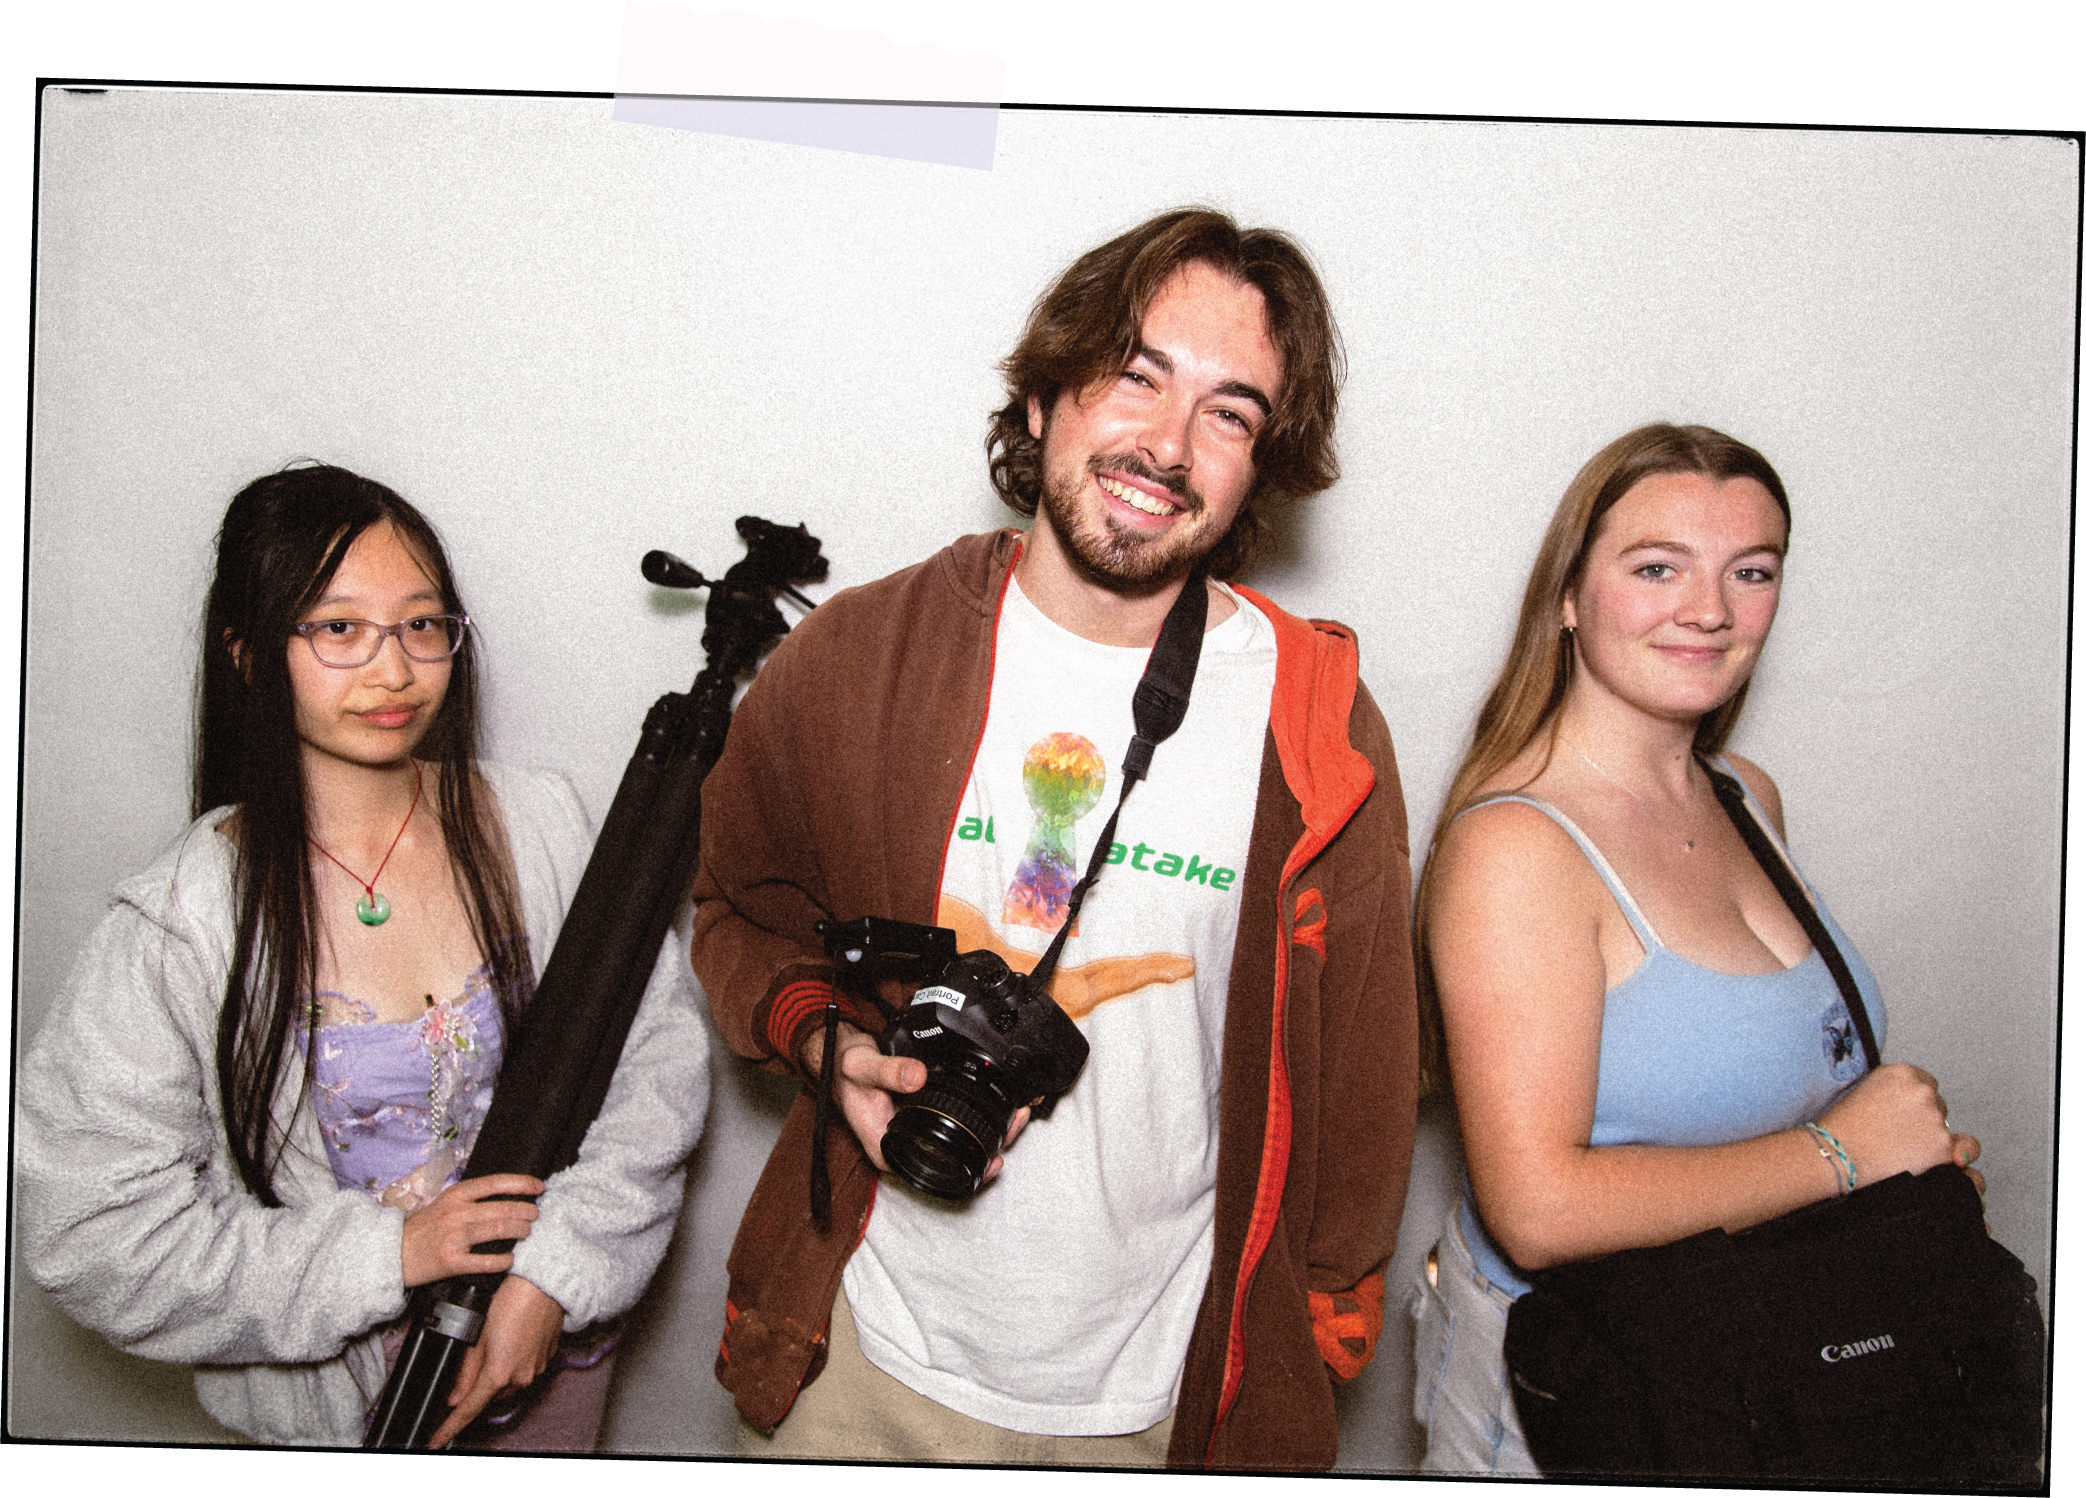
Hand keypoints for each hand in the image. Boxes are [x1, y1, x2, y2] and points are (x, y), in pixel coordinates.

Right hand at [400, 1174, 543, 1287]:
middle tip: (536, 1215)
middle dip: (526, 1212)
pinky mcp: (452, 1262)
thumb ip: (472, 1198)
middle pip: (503, 1209)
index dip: (522, 1183)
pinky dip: (503, 1260)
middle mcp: (457, 1213)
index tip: (539, 1187)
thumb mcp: (445, 1203)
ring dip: (520, 1232)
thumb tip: (507, 1195)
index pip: (496, 1183)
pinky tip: (510, 1259)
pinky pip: (486, 1261)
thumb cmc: (424, 1228)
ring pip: (499, 1231)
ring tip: (527, 1233)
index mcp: (456, 1194)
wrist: (392, 1253)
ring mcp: (454, 1238)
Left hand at [425, 1274, 565, 1447]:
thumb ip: (465, 1371)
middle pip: (490, 1395)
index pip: (468, 1410)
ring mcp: (536, 1369)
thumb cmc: (512, 1301)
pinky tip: (512, 1341)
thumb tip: (455, 1396)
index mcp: (499, 1374)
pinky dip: (514, 1364)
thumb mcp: (478, 1334)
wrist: (546, 1283)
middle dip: (478, 1387)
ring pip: (508, 1384)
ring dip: (497, 1375)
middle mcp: (520, 1377)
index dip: (449, 1427)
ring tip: (496, 1343)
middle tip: (473, 1360)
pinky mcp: (546, 1358)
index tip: (435, 1440)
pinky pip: (524, 1371)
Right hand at [801, 1021, 1030, 1181]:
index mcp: (886, 1148)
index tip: (992, 1162)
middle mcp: (903, 1146)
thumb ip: (887, 1072)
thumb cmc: (846, 1071)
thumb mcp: (861, 1068)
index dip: (965, 1174)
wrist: (841, 1058)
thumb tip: (916, 1077)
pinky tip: (996, 1103)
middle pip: (951, 1160)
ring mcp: (915, 1132)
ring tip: (1015, 1115)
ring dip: (987, 1130)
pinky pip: (954, 1122)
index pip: (930, 1173)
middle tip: (1014, 1126)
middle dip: (986, 1147)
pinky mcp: (923, 1116)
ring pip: (957, 1142)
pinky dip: (976, 1114)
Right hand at [1817, 1063, 1976, 1189]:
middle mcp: (1923, 1091)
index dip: (1914, 1102)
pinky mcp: (1942, 1146)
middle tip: (1899, 1134)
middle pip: (1938, 1106)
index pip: (1926, 1084)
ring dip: (1930, 1139)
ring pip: (1945, 1130)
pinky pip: (1951, 1153)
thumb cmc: (1842, 1127)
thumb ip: (1895, 1091)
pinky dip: (1936, 1160)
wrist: (1837, 1152)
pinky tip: (1913, 1161)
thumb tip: (1912, 1106)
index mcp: (1902, 1073)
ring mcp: (1935, 1118)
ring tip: (1900, 1149)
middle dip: (1924, 1120)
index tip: (1904, 1114)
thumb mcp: (1866, 1091)